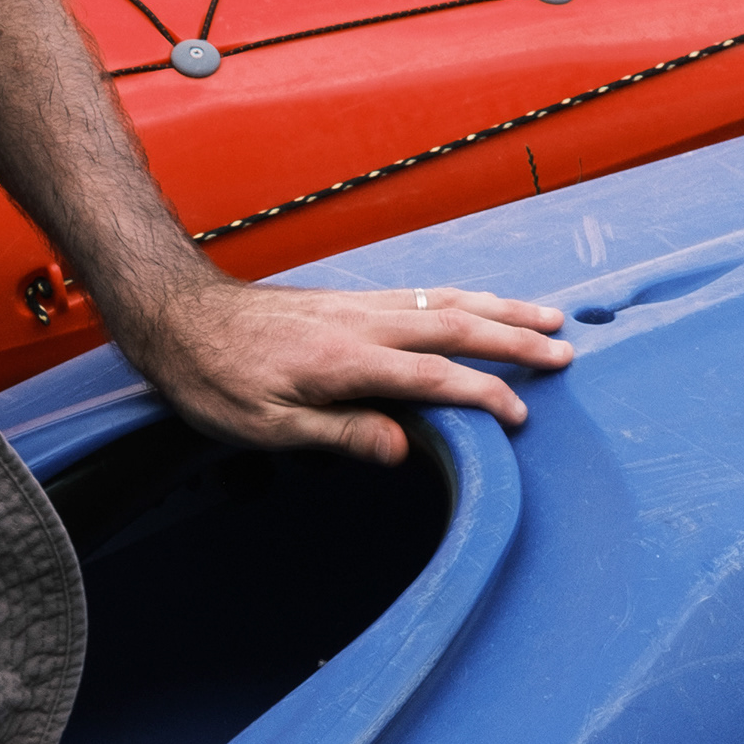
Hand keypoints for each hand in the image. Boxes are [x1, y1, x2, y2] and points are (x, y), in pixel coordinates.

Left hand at [127, 276, 569, 462]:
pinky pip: (422, 294)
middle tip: (566, 352)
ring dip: (500, 309)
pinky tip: (478, 304)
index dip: (482, 395)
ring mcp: (358, 307)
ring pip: (444, 301)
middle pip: (456, 326)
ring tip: (546, 318)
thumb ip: (338, 434)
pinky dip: (463, 298)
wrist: (178, 317)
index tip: (521, 415)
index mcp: (347, 361)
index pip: (433, 378)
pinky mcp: (348, 301)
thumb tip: (402, 448)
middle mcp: (362, 324)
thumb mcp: (265, 426)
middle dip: (515, 340)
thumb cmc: (215, 379)